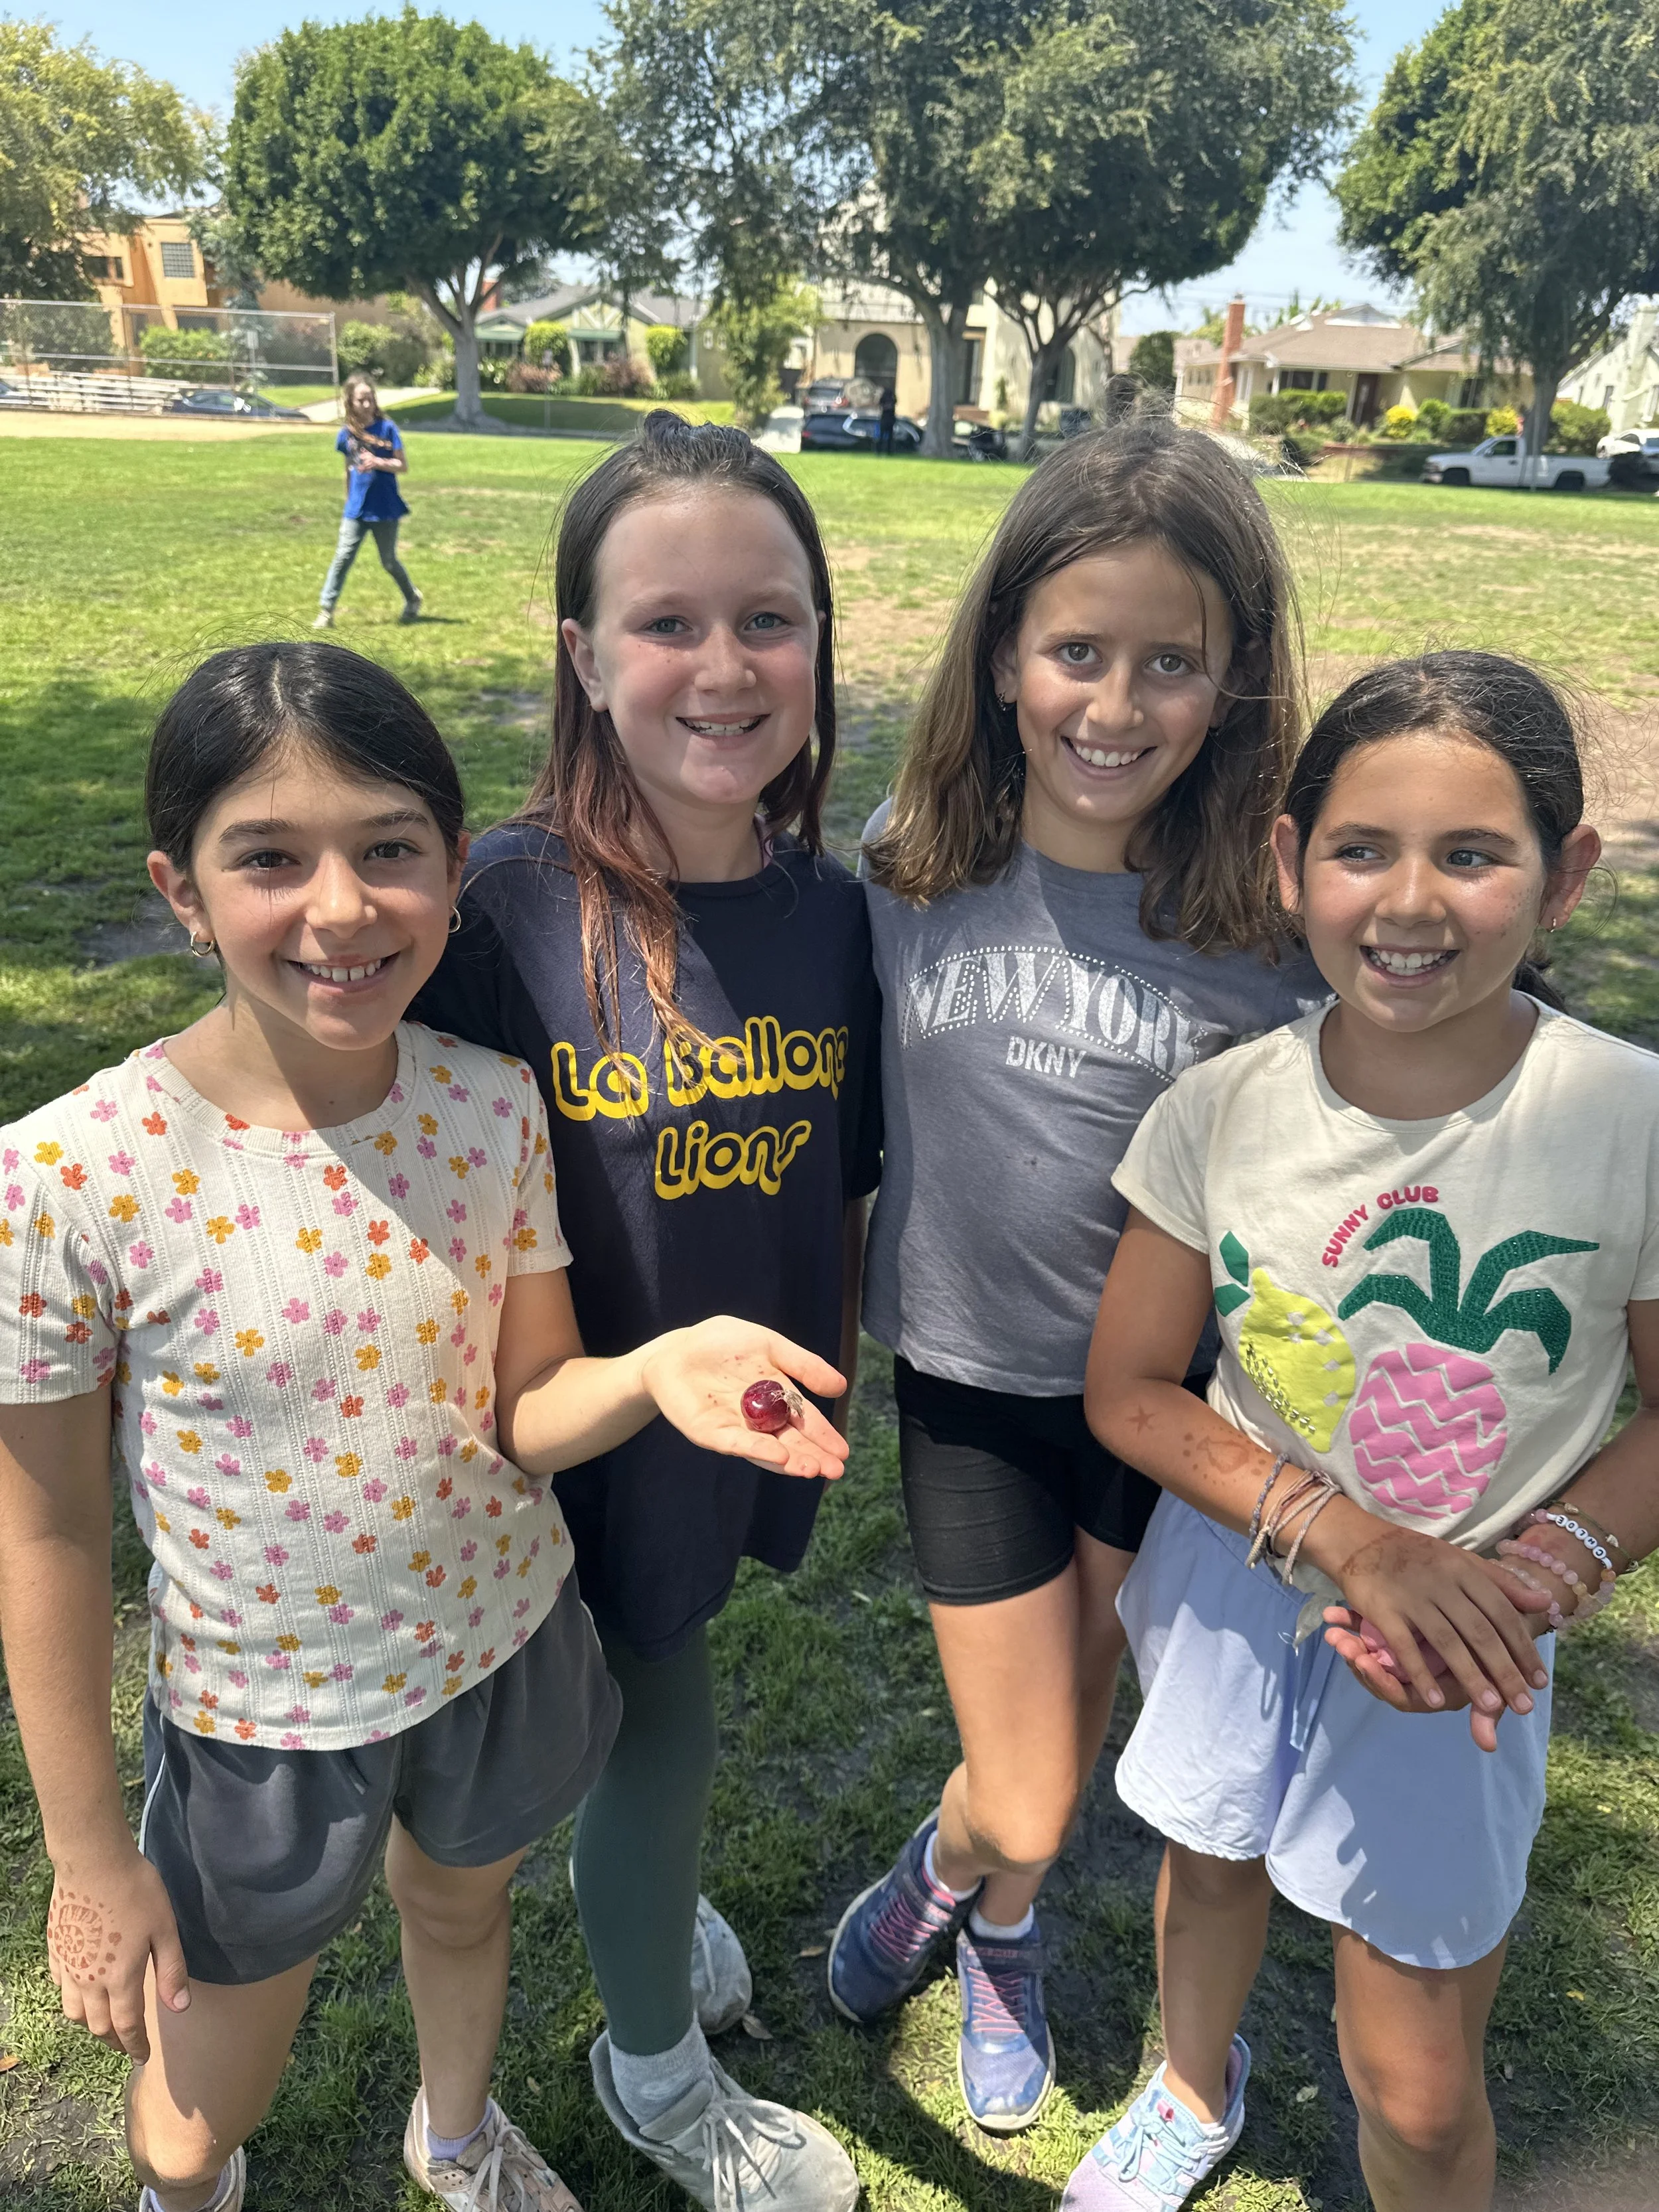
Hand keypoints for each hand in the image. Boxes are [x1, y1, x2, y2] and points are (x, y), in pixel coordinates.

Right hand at [46, 1849, 188, 2060]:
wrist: (93, 1862)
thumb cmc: (135, 1891)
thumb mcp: (165, 1928)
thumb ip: (171, 1970)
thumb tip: (179, 2008)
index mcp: (120, 1978)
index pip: (128, 2027)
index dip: (136, 2046)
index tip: (142, 2057)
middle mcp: (90, 1981)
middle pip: (99, 2026)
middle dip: (114, 2041)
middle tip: (127, 2045)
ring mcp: (68, 1967)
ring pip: (74, 2012)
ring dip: (91, 2025)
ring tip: (105, 2023)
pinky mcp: (56, 1950)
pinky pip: (60, 1988)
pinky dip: (72, 1999)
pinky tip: (81, 1992)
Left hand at [640, 1319, 849, 1479]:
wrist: (673, 1349)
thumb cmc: (721, 1343)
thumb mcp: (769, 1345)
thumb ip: (803, 1365)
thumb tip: (841, 1387)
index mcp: (776, 1397)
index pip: (804, 1420)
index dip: (823, 1436)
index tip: (842, 1452)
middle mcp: (758, 1419)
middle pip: (789, 1441)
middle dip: (812, 1456)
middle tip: (834, 1470)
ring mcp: (734, 1428)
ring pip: (766, 1448)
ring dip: (790, 1460)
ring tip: (811, 1469)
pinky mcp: (709, 1432)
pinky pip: (736, 1443)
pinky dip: (758, 1449)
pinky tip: (779, 1455)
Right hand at [1319, 1513, 1551, 1739]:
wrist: (1360, 1539)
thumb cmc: (1418, 1556)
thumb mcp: (1462, 1560)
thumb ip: (1502, 1583)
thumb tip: (1545, 1602)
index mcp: (1464, 1571)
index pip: (1502, 1613)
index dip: (1522, 1647)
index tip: (1540, 1681)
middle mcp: (1442, 1583)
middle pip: (1480, 1631)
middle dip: (1504, 1670)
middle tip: (1523, 1705)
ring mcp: (1412, 1597)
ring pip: (1447, 1641)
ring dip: (1471, 1676)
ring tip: (1491, 1708)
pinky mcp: (1384, 1609)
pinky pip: (1405, 1647)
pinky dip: (1420, 1675)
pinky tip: (1435, 1701)